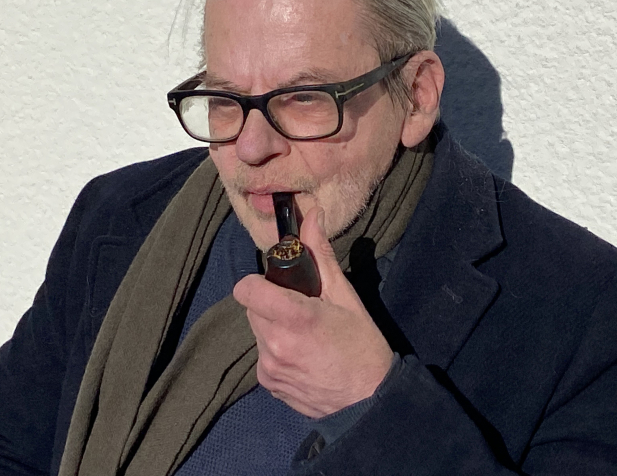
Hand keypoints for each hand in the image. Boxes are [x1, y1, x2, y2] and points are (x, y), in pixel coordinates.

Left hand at [233, 206, 393, 417]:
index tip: (279, 284)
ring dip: (273, 327)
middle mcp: (274, 344)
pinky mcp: (268, 385)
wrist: (369, 401)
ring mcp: (269, 368)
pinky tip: (303, 356)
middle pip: (252, 308)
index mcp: (294, 318)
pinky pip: (263, 355)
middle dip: (270, 302)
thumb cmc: (362, 346)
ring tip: (306, 336)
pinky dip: (277, 350)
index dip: (258, 281)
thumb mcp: (346, 297)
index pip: (246, 289)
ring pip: (257, 331)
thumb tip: (310, 214)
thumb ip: (321, 255)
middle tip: (301, 308)